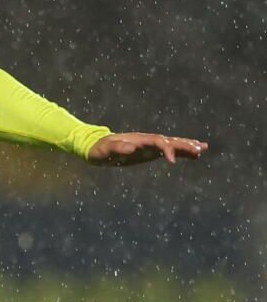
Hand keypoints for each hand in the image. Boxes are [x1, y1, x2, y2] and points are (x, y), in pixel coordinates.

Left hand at [86, 132, 208, 165]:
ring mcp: (151, 145)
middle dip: (184, 145)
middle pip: (169, 141)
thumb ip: (117, 147)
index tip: (172, 161)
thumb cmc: (100, 149)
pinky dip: (182, 151)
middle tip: (199, 149)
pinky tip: (195, 154)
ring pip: (172, 144)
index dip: (166, 149)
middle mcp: (147, 140)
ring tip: (203, 148)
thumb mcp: (105, 149)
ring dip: (187, 146)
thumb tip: (131, 147)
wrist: (98, 146)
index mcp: (139, 140)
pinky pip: (170, 150)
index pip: (157, 142)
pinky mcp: (151, 151)